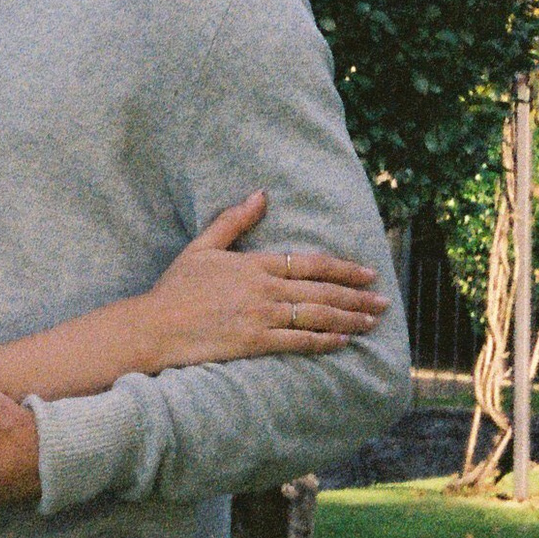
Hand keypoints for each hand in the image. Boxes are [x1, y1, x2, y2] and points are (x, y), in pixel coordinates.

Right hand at [139, 197, 388, 368]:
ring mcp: (261, 316)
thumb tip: (260, 194)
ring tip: (372, 321)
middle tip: (384, 302)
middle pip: (322, 290)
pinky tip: (343, 340)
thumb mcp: (202, 247)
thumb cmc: (176, 288)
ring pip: (316, 315)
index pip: (311, 264)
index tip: (368, 273)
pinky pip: (298, 341)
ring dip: (349, 318)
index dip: (344, 269)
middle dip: (357, 296)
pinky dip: (323, 340)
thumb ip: (233, 220)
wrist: (154, 326)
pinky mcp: (255, 342)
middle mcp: (265, 289)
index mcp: (255, 264)